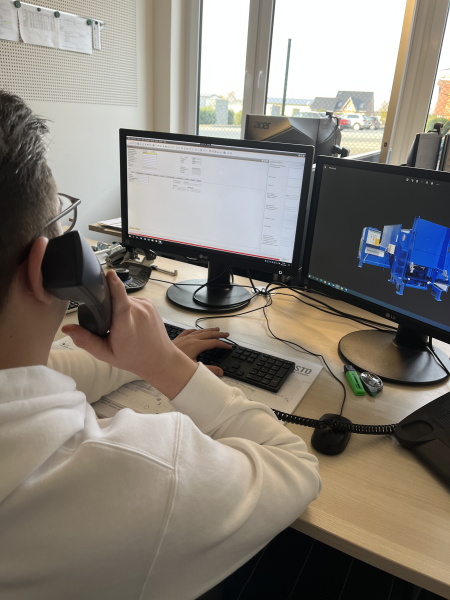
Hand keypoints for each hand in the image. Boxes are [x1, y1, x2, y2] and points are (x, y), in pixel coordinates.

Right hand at [62, 270, 196, 398]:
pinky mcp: (149, 302)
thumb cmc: (134, 358)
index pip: (120, 301)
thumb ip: (86, 340)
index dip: (114, 286)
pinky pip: (132, 300)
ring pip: (123, 298)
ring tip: (122, 326)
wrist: (160, 359)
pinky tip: (130, 322)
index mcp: (126, 325)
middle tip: (110, 327)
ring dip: (118, 308)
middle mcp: (138, 312)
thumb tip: (68, 329)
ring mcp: (146, 305)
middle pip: (114, 299)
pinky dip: (127, 308)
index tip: (109, 273)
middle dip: (107, 308)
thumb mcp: (106, 354)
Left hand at [172, 327, 231, 376]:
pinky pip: (188, 331)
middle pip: (208, 334)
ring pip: (199, 331)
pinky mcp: (177, 339)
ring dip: (209, 330)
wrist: (158, 360)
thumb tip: (220, 372)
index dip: (223, 344)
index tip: (228, 347)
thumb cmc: (172, 366)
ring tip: (215, 329)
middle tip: (226, 334)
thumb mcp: (193, 369)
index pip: (214, 343)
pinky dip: (195, 330)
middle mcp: (191, 339)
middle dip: (219, 334)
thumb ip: (208, 370)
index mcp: (196, 345)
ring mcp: (184, 338)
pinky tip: (195, 330)